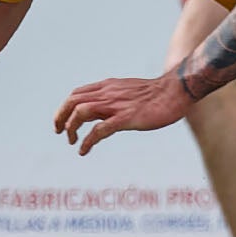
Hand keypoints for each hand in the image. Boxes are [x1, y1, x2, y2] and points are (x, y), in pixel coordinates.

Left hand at [53, 73, 194, 155]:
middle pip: (72, 101)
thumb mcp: (128, 92)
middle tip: (58, 131)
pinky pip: (99, 129)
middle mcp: (108, 93)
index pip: (77, 94)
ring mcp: (116, 105)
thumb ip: (112, 99)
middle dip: (60, 116)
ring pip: (81, 112)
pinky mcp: (126, 118)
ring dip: (71, 127)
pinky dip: (88, 140)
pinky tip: (84, 150)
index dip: (65, 107)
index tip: (62, 120)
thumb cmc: (155, 94)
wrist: (176, 91)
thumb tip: (100, 112)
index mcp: (107, 87)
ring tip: (71, 141)